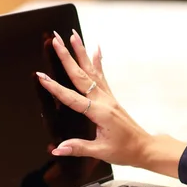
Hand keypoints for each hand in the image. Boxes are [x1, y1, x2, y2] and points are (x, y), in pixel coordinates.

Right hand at [36, 31, 186, 176]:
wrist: (144, 147)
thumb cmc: (125, 150)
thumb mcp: (101, 151)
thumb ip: (78, 148)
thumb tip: (58, 148)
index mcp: (100, 113)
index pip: (72, 98)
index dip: (55, 88)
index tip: (42, 76)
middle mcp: (104, 101)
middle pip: (81, 76)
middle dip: (67, 56)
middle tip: (56, 40)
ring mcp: (108, 97)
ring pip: (91, 71)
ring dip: (81, 52)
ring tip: (72, 35)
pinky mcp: (110, 98)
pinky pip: (101, 76)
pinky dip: (98, 61)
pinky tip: (96, 48)